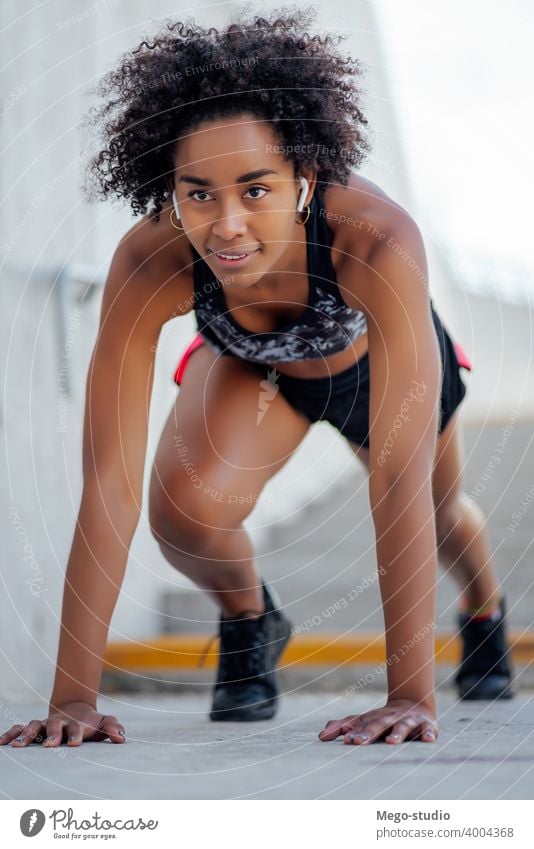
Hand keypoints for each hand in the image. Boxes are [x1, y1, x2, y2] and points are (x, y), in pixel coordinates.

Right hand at [0, 700, 125, 747]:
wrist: (75, 710)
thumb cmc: (91, 722)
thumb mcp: (104, 723)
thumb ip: (113, 727)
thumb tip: (121, 738)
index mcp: (76, 723)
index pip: (77, 728)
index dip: (76, 734)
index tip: (75, 744)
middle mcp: (59, 723)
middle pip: (54, 726)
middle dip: (51, 735)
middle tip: (49, 745)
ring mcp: (45, 725)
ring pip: (33, 726)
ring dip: (26, 735)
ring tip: (18, 747)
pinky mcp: (35, 728)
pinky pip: (20, 728)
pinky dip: (11, 733)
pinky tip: (3, 742)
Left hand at [318, 698, 436, 744]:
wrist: (414, 704)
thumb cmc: (383, 719)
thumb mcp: (363, 721)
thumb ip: (342, 727)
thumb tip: (321, 736)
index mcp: (374, 718)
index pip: (362, 725)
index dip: (354, 732)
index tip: (346, 741)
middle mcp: (390, 719)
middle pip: (379, 725)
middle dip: (369, 733)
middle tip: (359, 742)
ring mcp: (408, 721)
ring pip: (403, 727)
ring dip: (398, 734)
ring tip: (391, 742)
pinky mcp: (426, 725)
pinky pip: (429, 729)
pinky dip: (429, 733)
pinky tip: (428, 739)